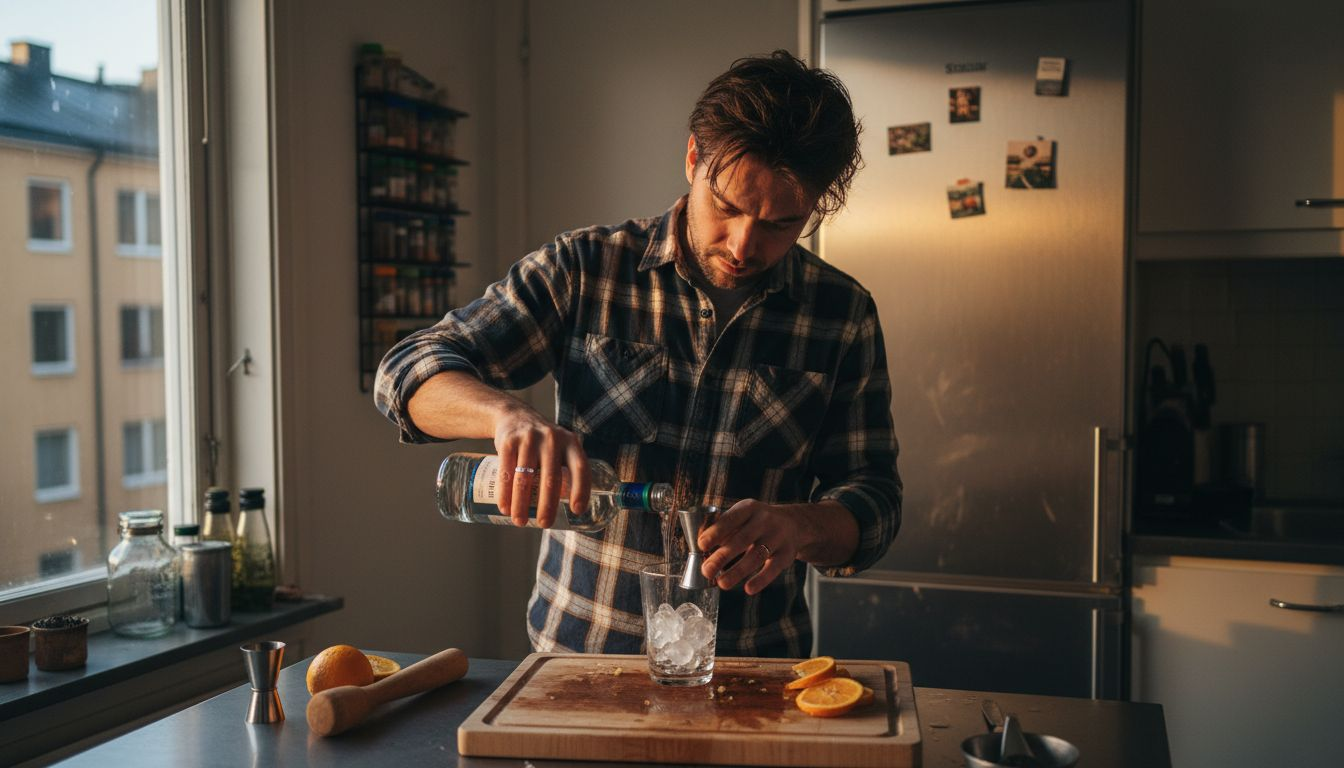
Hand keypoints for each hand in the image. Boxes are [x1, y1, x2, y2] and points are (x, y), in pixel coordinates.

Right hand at [492, 404, 589, 528]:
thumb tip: (573, 511)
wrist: (515, 416)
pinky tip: (505, 508)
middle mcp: (552, 439)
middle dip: (547, 505)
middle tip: (544, 524)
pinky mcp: (508, 441)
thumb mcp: (561, 446)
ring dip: (522, 504)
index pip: (580, 468)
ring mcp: (529, 439)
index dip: (580, 490)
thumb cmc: (543, 443)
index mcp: (571, 442)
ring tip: (520, 521)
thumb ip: (567, 469)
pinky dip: (505, 493)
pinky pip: (506, 472)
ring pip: (525, 478)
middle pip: (551, 478)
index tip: (576, 510)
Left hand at [695, 499, 798, 594]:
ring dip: (738, 571)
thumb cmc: (756, 523)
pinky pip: (773, 568)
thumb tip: (702, 552)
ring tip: (721, 584)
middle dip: (723, 556)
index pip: (731, 519)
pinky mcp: (787, 554)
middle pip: (742, 539)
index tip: (701, 545)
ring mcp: (778, 536)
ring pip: (757, 555)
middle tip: (706, 570)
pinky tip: (748, 589)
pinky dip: (761, 579)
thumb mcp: (743, 517)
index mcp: (749, 508)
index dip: (716, 532)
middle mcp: (765, 520)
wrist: (793, 523)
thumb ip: (725, 530)